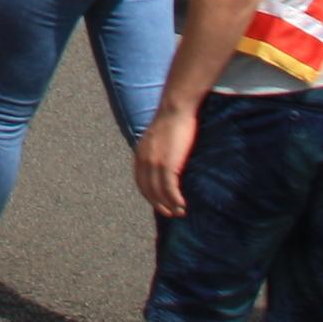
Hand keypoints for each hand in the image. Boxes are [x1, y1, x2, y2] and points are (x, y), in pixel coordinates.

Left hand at [133, 102, 196, 217]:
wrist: (175, 108)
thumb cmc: (172, 120)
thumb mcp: (158, 138)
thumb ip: (158, 151)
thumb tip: (166, 161)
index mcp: (140, 154)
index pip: (141, 182)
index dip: (150, 196)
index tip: (160, 204)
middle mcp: (143, 160)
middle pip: (148, 191)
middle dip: (159, 205)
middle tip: (170, 213)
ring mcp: (154, 163)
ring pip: (159, 193)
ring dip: (170, 205)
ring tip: (180, 212)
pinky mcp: (167, 164)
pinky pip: (169, 189)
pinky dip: (175, 200)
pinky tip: (182, 204)